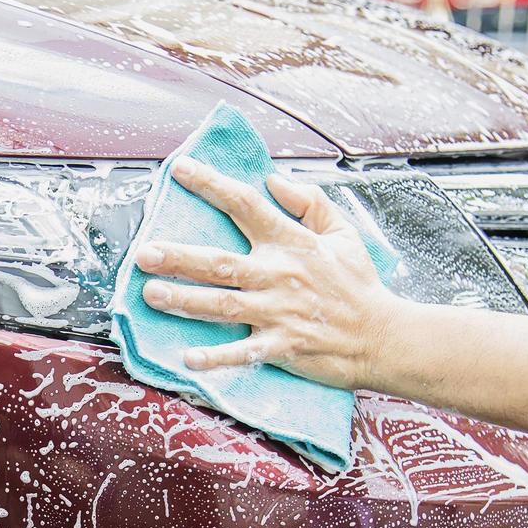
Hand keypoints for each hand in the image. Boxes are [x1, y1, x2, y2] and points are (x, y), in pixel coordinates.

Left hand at [135, 157, 403, 390]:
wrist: (383, 335)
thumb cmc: (358, 285)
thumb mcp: (342, 233)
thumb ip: (309, 202)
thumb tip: (273, 179)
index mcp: (291, 243)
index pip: (245, 205)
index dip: (211, 185)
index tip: (179, 169)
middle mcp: (278, 275)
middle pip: (220, 263)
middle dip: (180, 258)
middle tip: (144, 253)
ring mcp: (278, 313)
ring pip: (222, 304)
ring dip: (185, 300)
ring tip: (151, 294)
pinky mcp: (282, 347)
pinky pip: (243, 353)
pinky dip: (216, 358)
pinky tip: (188, 358)